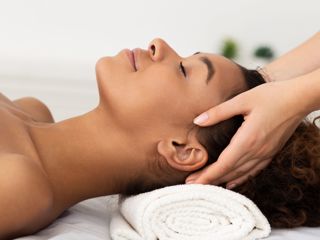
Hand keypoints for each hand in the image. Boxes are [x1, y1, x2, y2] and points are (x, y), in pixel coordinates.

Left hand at [185, 80, 307, 188]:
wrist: (300, 98)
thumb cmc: (272, 96)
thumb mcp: (242, 100)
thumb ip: (219, 112)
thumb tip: (197, 121)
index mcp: (248, 139)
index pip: (224, 164)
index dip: (207, 175)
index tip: (193, 182)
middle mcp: (257, 151)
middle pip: (230, 172)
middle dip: (210, 180)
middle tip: (192, 185)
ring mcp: (266, 153)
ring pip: (241, 173)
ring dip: (222, 181)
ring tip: (207, 186)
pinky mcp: (271, 152)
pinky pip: (254, 170)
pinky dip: (240, 178)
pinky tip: (232, 182)